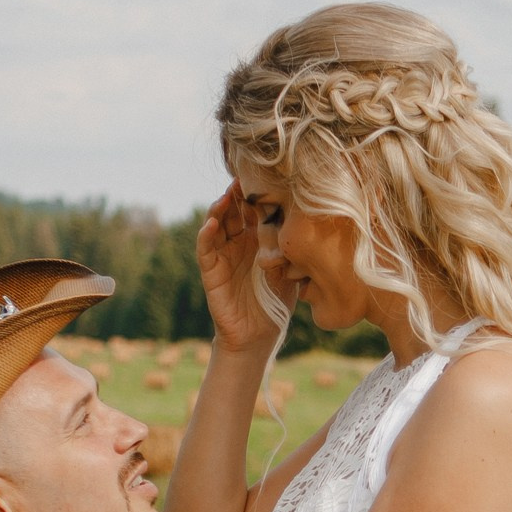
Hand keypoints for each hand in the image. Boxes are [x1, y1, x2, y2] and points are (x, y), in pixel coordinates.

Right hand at [197, 185, 281, 358]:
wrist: (259, 335)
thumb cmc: (276, 302)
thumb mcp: (289, 270)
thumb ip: (291, 248)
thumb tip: (306, 222)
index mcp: (257, 239)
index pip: (254, 210)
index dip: (257, 194)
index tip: (265, 176)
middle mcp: (238, 242)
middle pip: (234, 210)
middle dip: (237, 194)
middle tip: (244, 177)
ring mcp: (222, 254)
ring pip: (216, 223)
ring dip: (219, 208)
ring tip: (227, 195)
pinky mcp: (211, 270)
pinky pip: (205, 248)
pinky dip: (206, 233)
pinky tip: (212, 222)